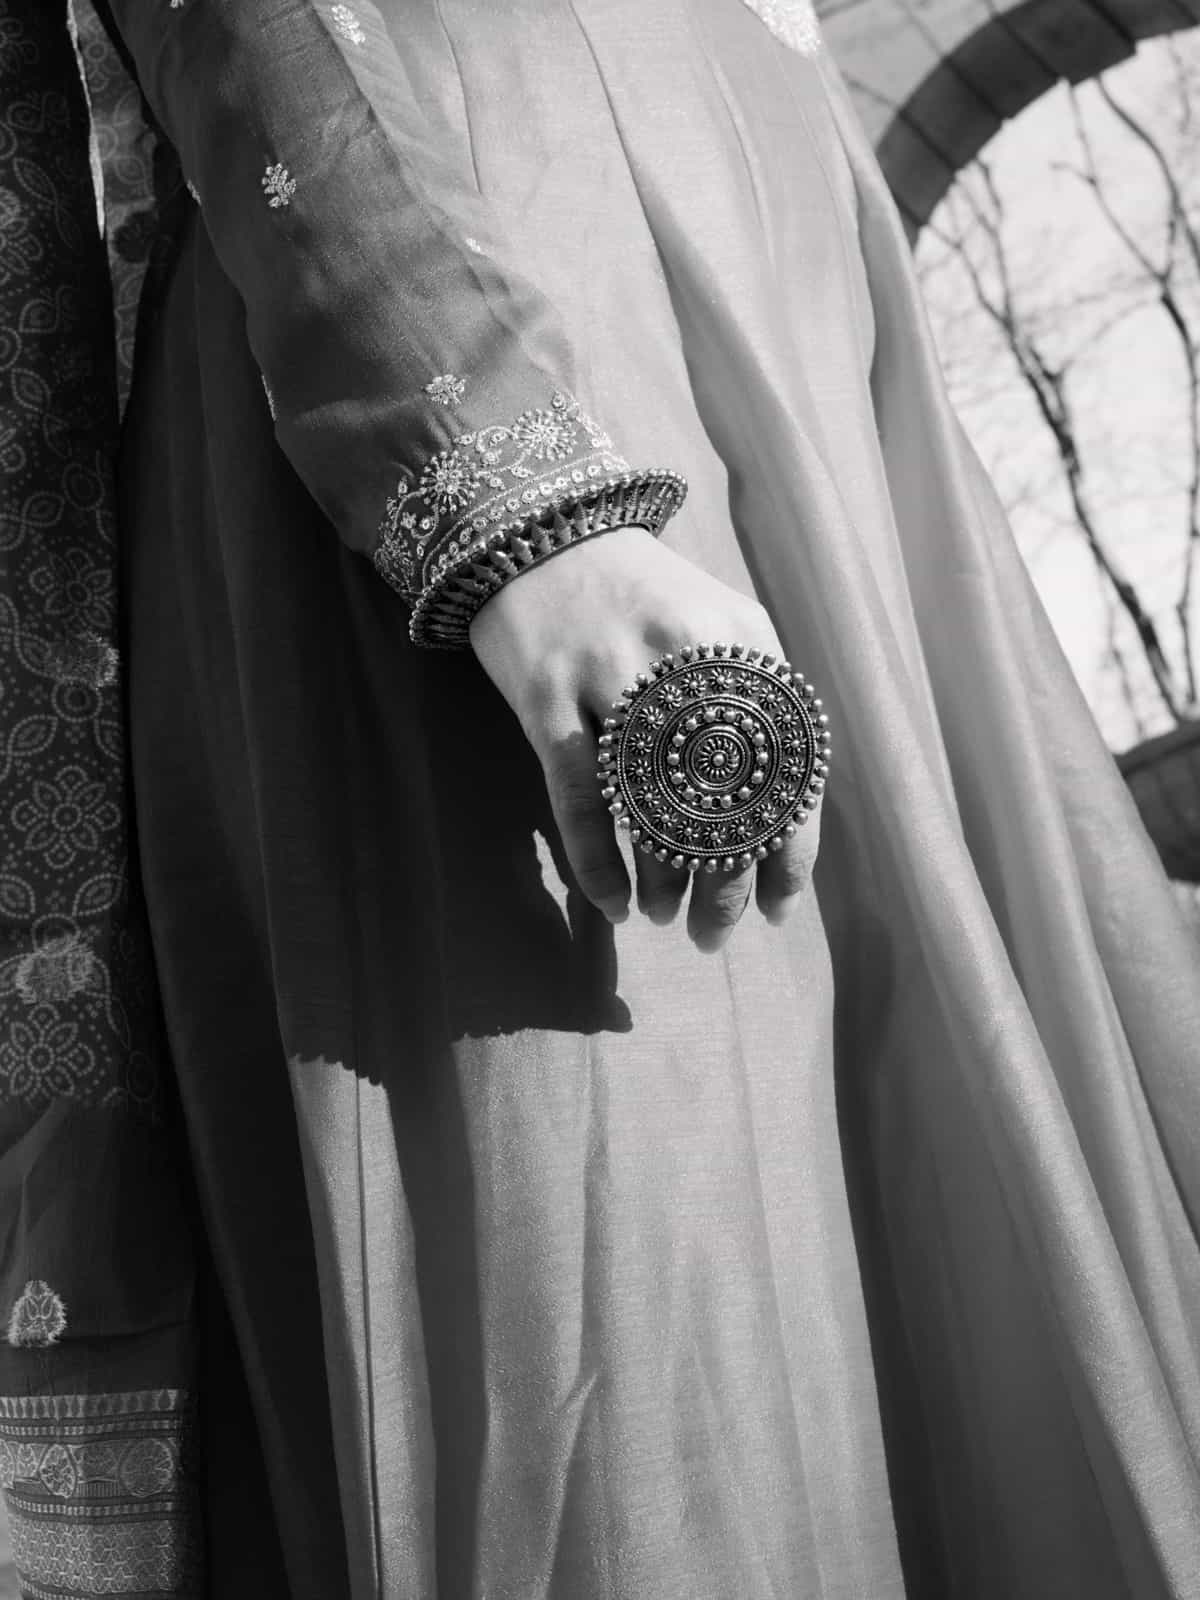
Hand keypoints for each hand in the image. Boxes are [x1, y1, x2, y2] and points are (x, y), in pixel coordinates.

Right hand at [468, 525, 821, 952]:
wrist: (541, 530)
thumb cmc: (641, 596)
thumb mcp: (721, 626)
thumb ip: (757, 701)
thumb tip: (777, 819)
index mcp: (745, 646)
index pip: (788, 771)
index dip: (787, 853)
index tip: (775, 908)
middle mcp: (688, 659)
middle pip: (722, 801)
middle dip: (723, 884)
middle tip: (713, 934)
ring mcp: (612, 675)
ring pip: (652, 807)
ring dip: (662, 880)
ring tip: (662, 916)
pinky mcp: (547, 693)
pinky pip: (579, 798)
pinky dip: (597, 861)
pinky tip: (610, 903)